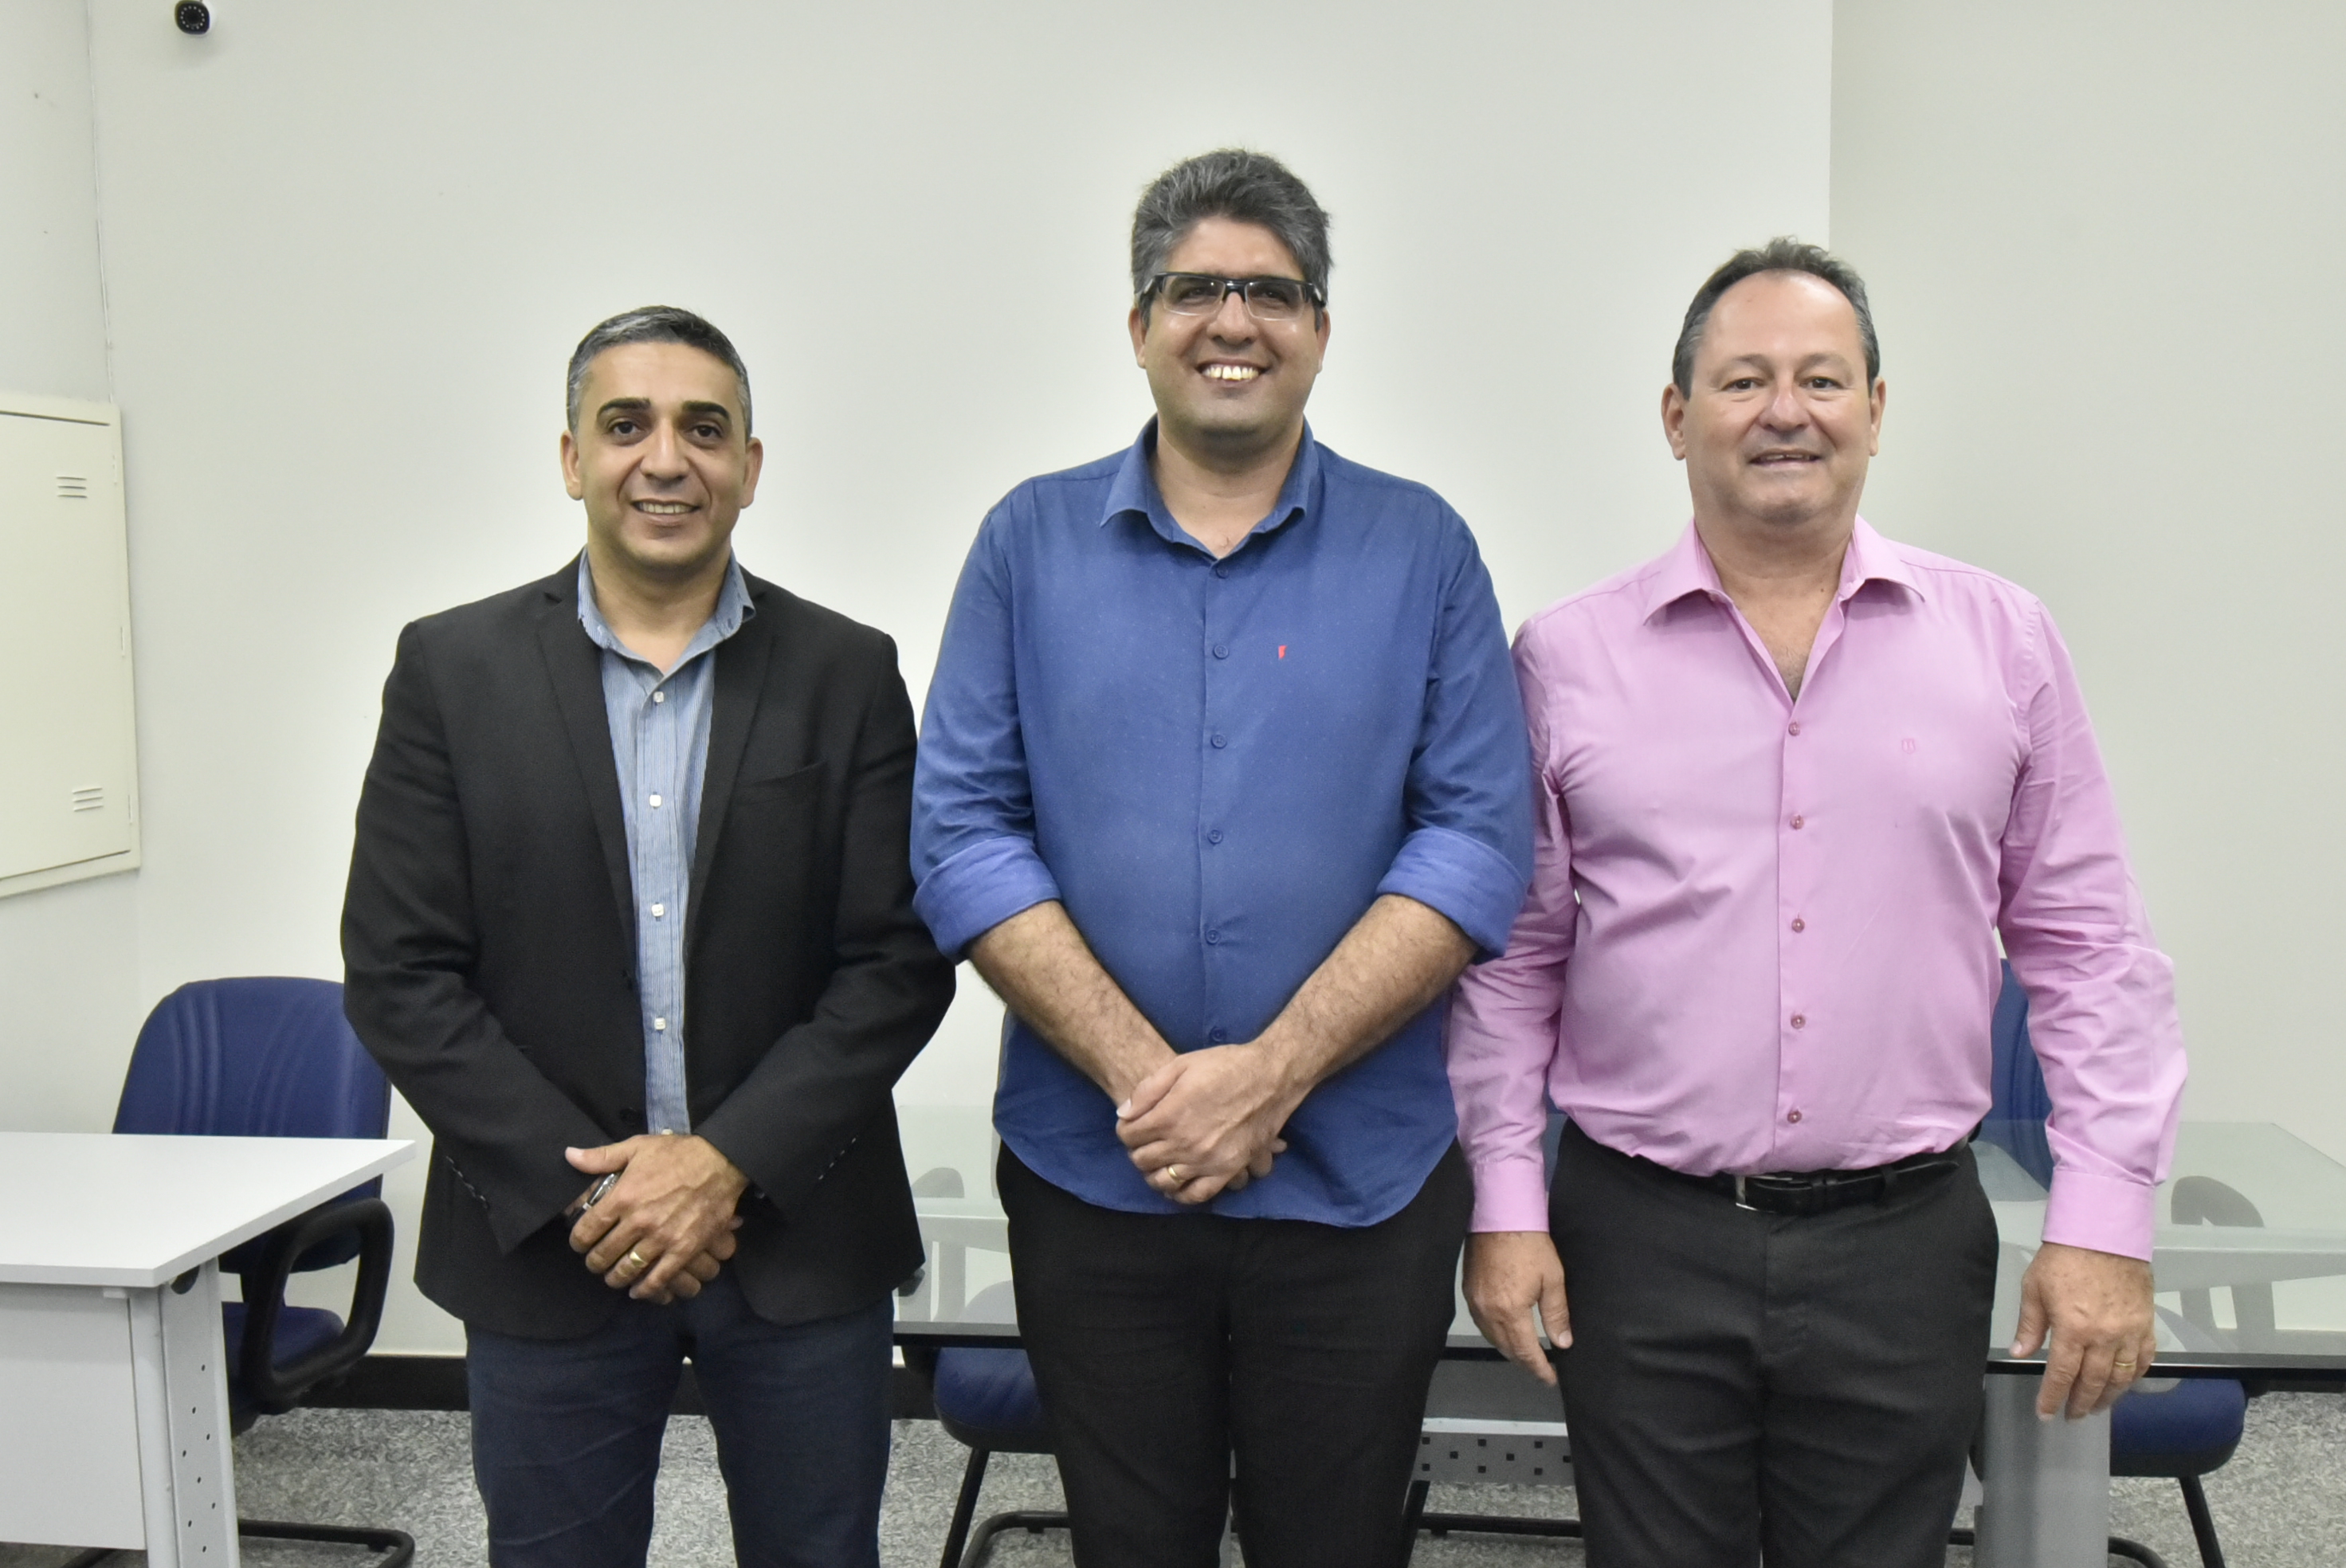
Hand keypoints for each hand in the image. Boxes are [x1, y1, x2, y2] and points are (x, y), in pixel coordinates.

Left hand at [565, 1135, 750, 1300]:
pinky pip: (658, 1278)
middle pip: (603, 1255)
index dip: (577, 1242)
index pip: (586, 1231)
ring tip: (615, 1276)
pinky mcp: (683, 1250)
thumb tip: (569, 1156)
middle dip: (595, 1262)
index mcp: (622, 1197)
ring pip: (627, 1270)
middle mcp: (638, 1221)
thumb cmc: (677, 1153)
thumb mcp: (637, 1147)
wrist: (722, 1162)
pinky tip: (638, 1290)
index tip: (580, 1244)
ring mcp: (662, 1238)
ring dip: (616, 1278)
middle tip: (596, 1262)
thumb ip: (601, 1156)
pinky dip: (645, 1289)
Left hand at [1116, 1046, 1296, 1204]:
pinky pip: (1196, 1194)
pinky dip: (1181, 1193)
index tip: (1132, 1124)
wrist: (1270, 1077)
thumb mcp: (1181, 1064)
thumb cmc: (1224, 1066)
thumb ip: (1148, 1090)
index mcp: (1169, 1116)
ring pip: (1164, 1180)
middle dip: (1137, 1150)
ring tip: (1158, 1161)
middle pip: (1142, 1160)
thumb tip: (1123, 1114)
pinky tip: (1177, 1183)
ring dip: (1154, 1172)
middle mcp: (1183, 1144)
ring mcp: (1205, 1161)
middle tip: (1144, 1141)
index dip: (1126, 1129)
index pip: (1129, 1135)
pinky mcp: (1227, 1171)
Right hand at [1465, 1231, 1570, 1384]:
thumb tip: (1562, 1343)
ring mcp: (1475, 1302)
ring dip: (1509, 1350)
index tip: (1550, 1379)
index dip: (1539, 1369)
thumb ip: (1556, 1314)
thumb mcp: (1553, 1279)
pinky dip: (1495, 1334)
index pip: (1526, 1351)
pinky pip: (1482, 1324)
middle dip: (1525, 1362)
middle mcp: (1488, 1312)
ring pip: (1492, 1338)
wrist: (1499, 1215)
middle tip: (1541, 1370)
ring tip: (1527, 1354)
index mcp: (1510, 1311)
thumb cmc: (1529, 1243)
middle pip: (1506, 1349)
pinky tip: (1506, 1332)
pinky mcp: (1468, 1291)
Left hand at [2012, 1240, 2156, 1418]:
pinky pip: (2144, 1358)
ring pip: (2121, 1376)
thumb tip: (2020, 1354)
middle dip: (2081, 1402)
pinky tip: (2126, 1383)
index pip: (2061, 1374)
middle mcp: (2104, 1337)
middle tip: (2073, 1416)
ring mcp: (2129, 1332)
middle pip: (2093, 1381)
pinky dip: (2136, 1376)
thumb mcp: (2034, 1288)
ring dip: (2109, 1396)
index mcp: (2072, 1329)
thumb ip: (2030, 1325)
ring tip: (2097, 1407)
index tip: (2046, 1414)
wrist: (2104, 1234)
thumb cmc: (2063, 1259)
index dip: (2052, 1397)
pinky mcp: (2147, 1323)